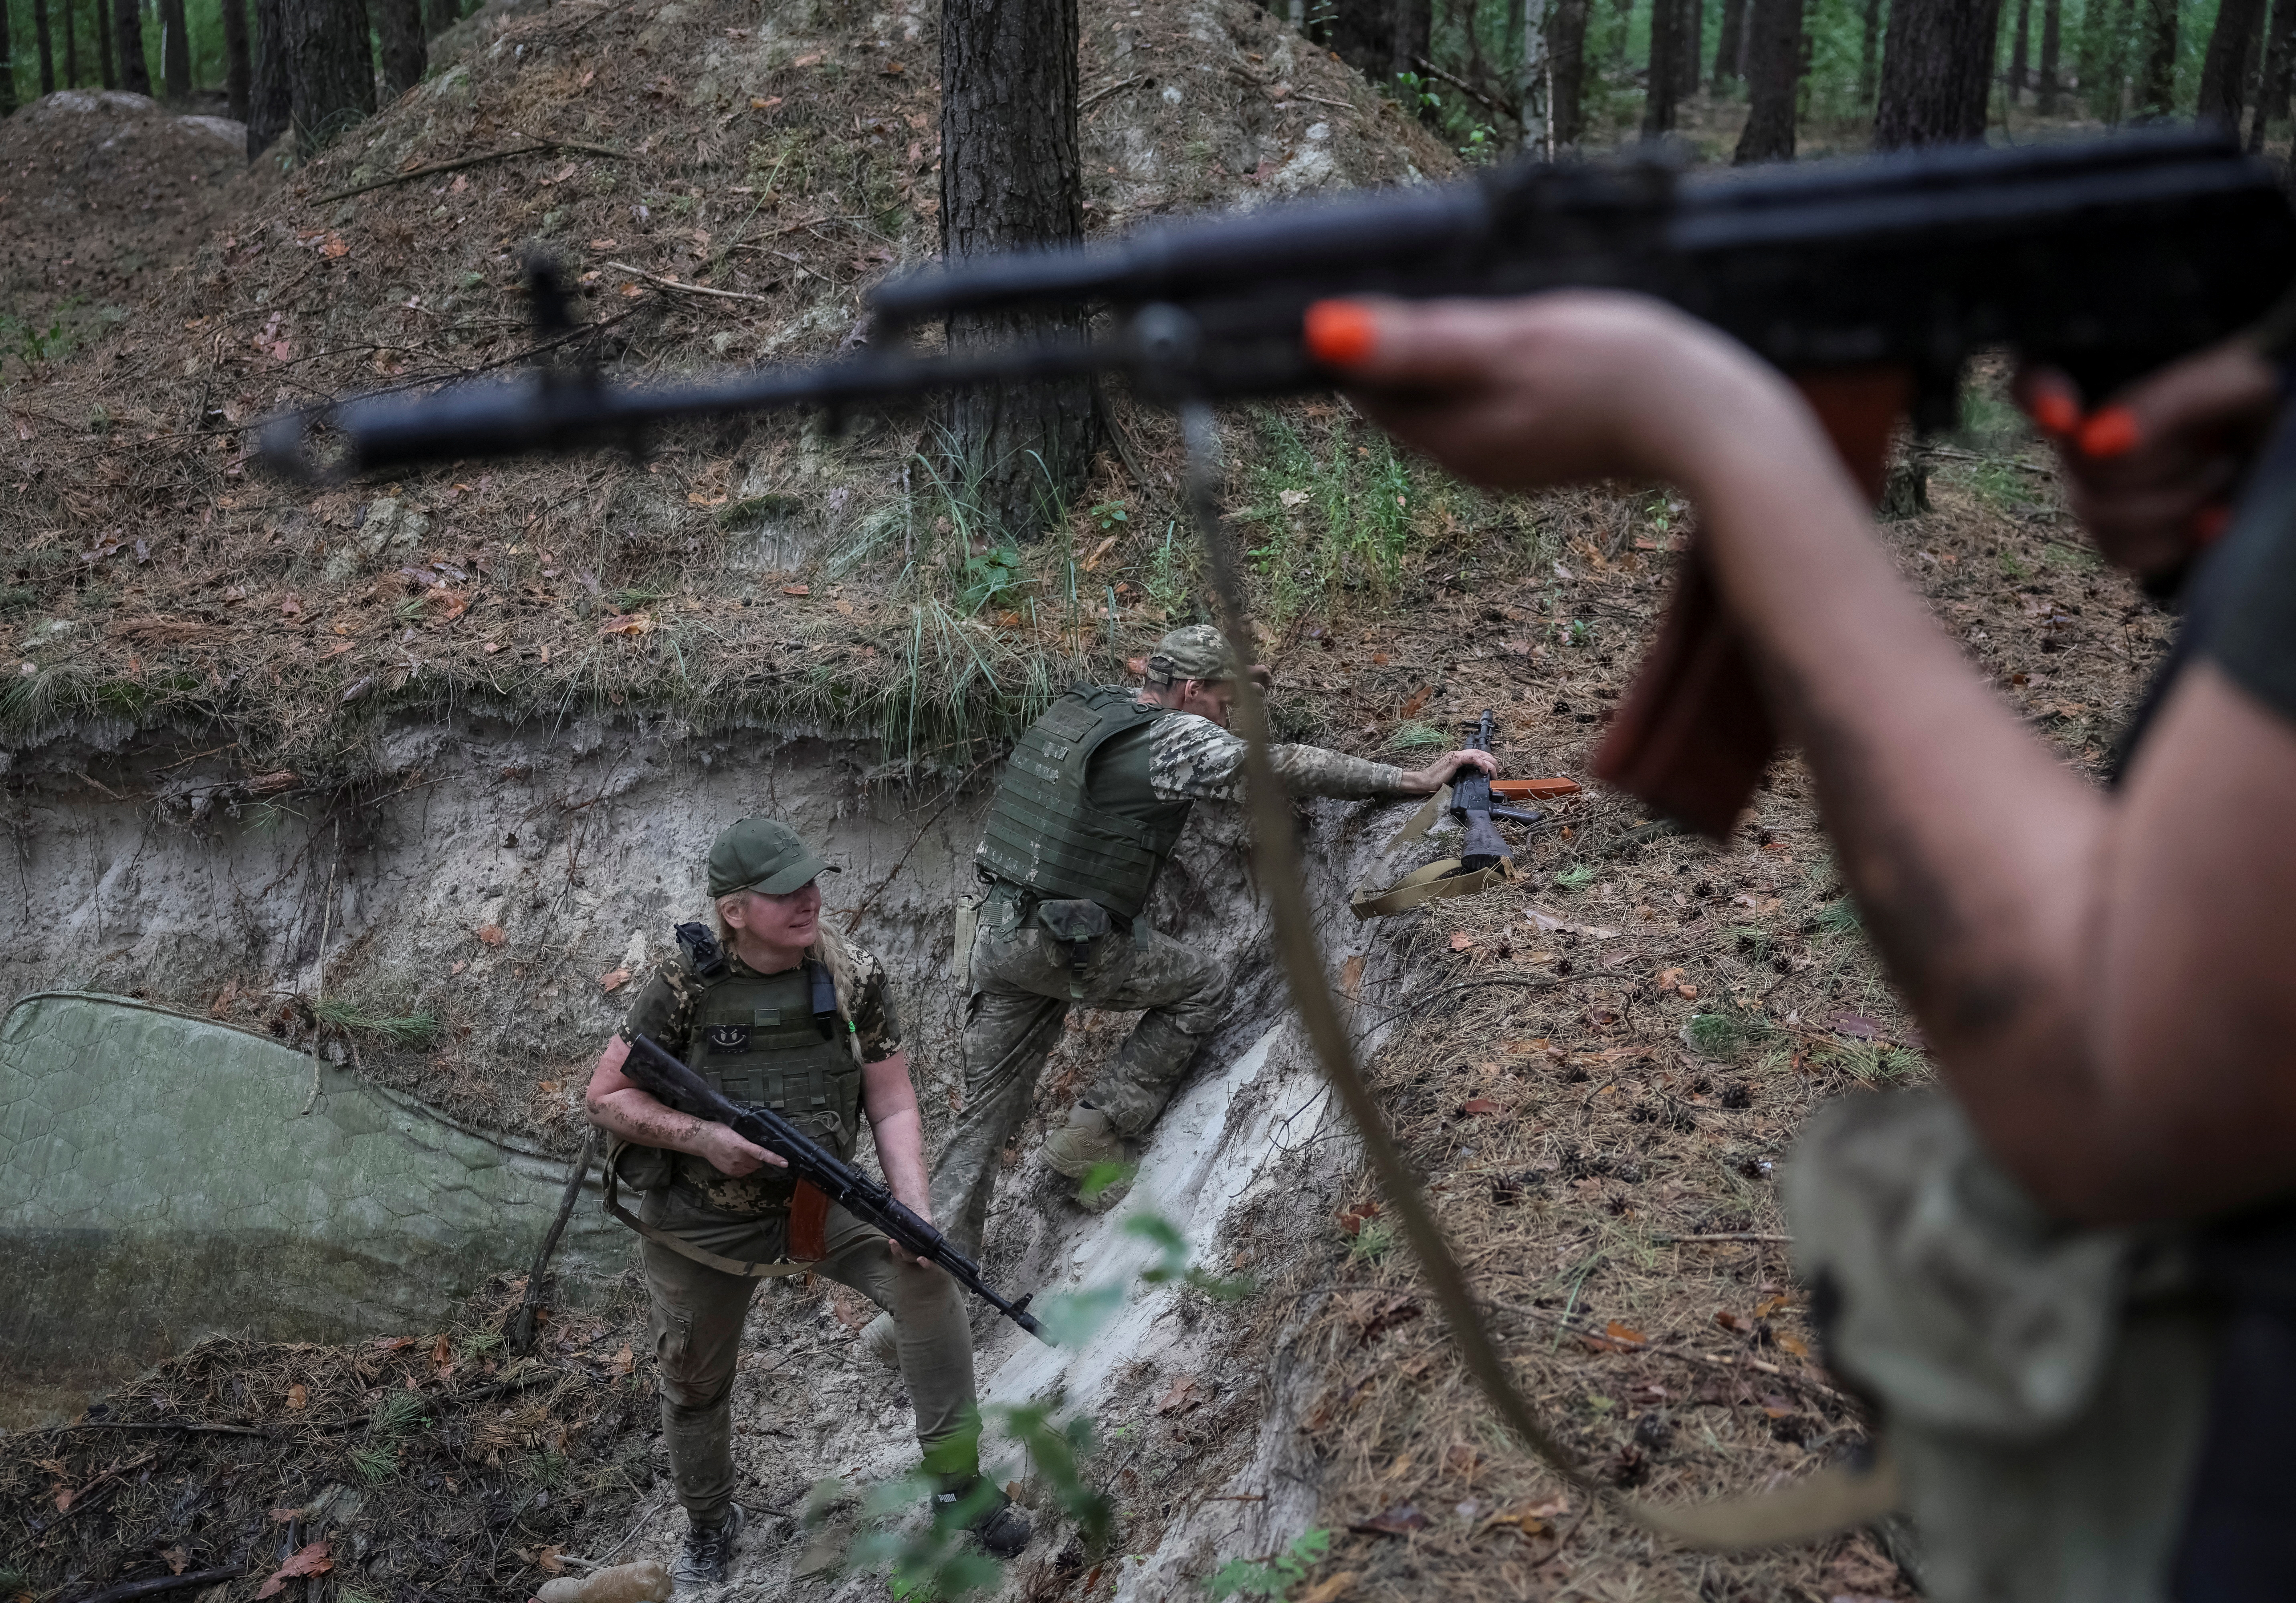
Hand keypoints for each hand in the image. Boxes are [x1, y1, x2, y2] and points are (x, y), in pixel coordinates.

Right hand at [698, 1124, 783, 1177]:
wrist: (703, 1140)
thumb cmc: (720, 1131)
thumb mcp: (736, 1131)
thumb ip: (748, 1141)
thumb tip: (759, 1144)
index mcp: (742, 1146)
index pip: (762, 1154)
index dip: (775, 1158)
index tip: (785, 1163)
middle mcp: (739, 1159)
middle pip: (759, 1163)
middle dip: (759, 1159)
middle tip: (752, 1151)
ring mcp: (734, 1167)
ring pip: (752, 1169)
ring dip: (752, 1164)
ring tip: (743, 1155)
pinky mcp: (729, 1172)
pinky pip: (743, 1173)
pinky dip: (744, 1168)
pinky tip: (737, 1160)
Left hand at [885, 1192, 934, 1267]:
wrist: (914, 1210)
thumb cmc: (924, 1217)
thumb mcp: (928, 1220)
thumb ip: (928, 1225)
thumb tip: (925, 1227)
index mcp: (930, 1248)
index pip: (931, 1262)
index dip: (927, 1263)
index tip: (920, 1259)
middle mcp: (920, 1253)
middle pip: (913, 1258)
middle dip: (906, 1253)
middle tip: (899, 1245)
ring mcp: (909, 1251)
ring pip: (903, 1255)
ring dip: (897, 1250)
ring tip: (892, 1241)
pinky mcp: (900, 1247)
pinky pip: (897, 1251)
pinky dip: (894, 1247)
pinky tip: (891, 1240)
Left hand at [1306, 292, 1802, 494]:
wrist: (1718, 421)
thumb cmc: (1616, 371)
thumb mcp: (1507, 341)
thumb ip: (1414, 341)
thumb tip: (1324, 337)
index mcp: (1449, 441)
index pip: (1367, 388)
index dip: (1365, 335)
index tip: (1380, 284)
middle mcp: (1471, 463)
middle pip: (1409, 393)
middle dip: (1409, 341)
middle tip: (1436, 282)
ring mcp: (1514, 460)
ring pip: (1455, 395)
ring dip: (1457, 350)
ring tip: (1489, 304)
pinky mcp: (1553, 448)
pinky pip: (1500, 400)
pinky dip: (1500, 366)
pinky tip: (1531, 337)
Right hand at [1399, 748, 1497, 793]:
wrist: (1425, 782)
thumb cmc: (1437, 782)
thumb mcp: (1455, 778)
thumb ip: (1464, 775)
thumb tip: (1476, 780)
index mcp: (1459, 757)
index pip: (1478, 755)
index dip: (1488, 761)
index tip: (1493, 772)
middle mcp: (1459, 754)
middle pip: (1482, 753)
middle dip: (1493, 762)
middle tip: (1496, 773)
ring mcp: (1457, 756)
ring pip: (1479, 755)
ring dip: (1490, 764)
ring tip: (1493, 773)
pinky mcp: (1455, 760)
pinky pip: (1472, 758)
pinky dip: (1481, 763)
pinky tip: (1484, 771)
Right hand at [2014, 341, 2279, 584]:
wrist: (2295, 442)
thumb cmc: (2275, 393)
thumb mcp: (2242, 378)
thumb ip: (2168, 400)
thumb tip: (2096, 436)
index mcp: (2112, 371)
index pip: (2037, 377)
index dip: (2038, 395)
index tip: (2061, 413)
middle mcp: (2096, 428)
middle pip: (2074, 461)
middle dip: (2154, 463)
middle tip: (2215, 444)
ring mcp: (2106, 486)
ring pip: (2092, 512)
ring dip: (2172, 502)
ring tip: (2224, 475)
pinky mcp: (2129, 535)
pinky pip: (2118, 553)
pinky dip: (2172, 543)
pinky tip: (2214, 520)